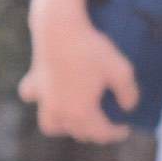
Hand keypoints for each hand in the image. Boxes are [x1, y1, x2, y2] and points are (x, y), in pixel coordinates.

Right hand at [18, 8, 139, 143]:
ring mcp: (44, 98)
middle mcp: (60, 111)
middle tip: (106, 124)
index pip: (101, 134)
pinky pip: (32, 98)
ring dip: (65, 126)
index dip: (117, 133)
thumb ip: (129, 93)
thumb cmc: (91, 49)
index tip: (126, 128)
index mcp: (82, 113)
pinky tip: (48, 95)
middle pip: (79, 133)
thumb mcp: (121, 70)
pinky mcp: (34, 81)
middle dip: (95, 132)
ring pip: (51, 125)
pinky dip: (41, 101)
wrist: (59, 26)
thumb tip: (128, 107)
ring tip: (75, 119)